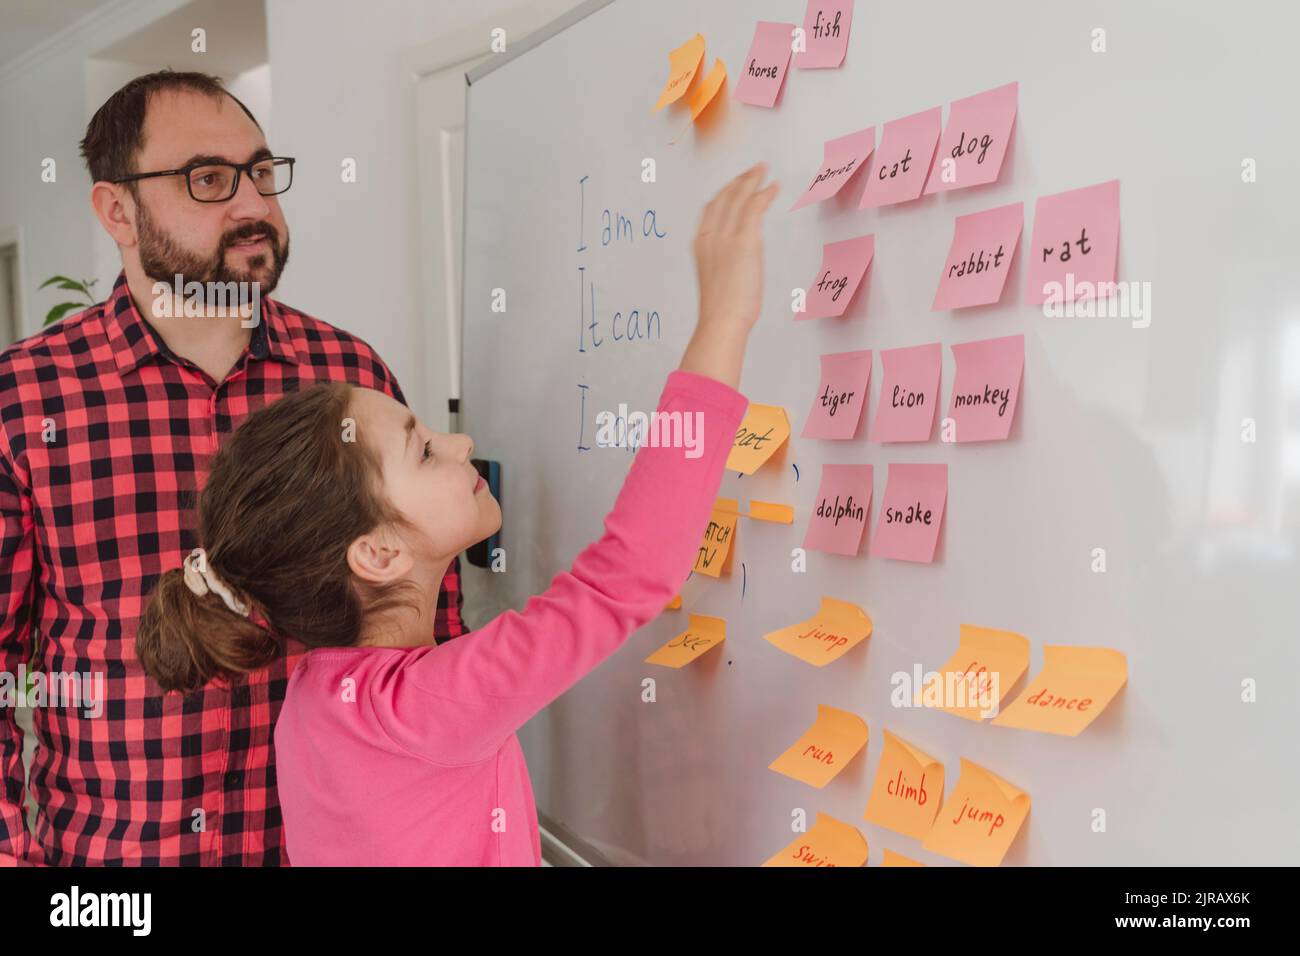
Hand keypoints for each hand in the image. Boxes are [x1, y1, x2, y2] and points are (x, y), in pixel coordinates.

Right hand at [692, 162, 779, 336]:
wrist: (722, 320)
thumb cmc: (722, 309)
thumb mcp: (717, 278)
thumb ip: (725, 261)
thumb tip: (740, 257)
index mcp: (700, 244)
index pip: (711, 209)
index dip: (725, 192)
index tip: (736, 184)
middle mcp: (710, 236)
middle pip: (724, 198)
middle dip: (739, 181)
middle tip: (753, 170)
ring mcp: (726, 238)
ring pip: (738, 199)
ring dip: (751, 181)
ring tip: (762, 170)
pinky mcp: (744, 242)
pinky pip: (754, 209)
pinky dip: (764, 194)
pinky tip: (772, 187)